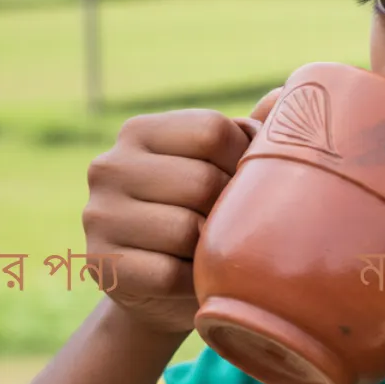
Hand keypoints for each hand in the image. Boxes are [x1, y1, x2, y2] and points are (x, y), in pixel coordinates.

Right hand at [82, 89, 283, 335]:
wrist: (162, 290)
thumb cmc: (206, 215)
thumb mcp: (222, 168)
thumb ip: (251, 131)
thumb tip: (286, 92)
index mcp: (140, 130)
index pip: (212, 131)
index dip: (244, 161)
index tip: (244, 183)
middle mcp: (109, 166)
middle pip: (202, 181)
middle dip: (231, 209)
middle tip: (232, 225)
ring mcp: (98, 215)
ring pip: (185, 230)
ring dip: (211, 248)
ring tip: (212, 250)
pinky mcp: (101, 264)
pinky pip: (168, 274)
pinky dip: (192, 281)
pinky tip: (192, 277)